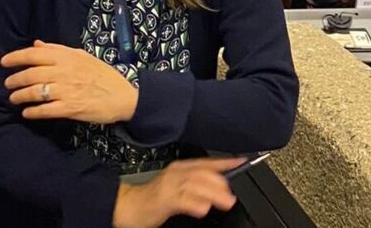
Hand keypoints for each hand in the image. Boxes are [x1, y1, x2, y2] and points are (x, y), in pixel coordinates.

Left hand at [2, 40, 137, 123]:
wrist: (123, 96)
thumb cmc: (102, 74)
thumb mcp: (81, 56)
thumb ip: (57, 50)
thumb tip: (36, 44)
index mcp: (66, 57)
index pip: (34, 55)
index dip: (15, 58)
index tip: (4, 62)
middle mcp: (64, 72)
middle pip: (31, 74)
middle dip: (15, 79)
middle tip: (8, 84)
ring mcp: (67, 91)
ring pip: (35, 92)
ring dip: (20, 96)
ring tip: (14, 98)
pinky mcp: (70, 108)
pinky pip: (46, 110)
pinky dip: (33, 112)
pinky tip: (27, 113)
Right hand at [112, 158, 243, 227]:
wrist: (129, 205)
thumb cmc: (154, 198)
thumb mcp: (178, 188)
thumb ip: (196, 186)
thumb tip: (219, 189)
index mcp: (180, 168)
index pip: (206, 163)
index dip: (225, 162)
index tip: (241, 161)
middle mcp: (175, 173)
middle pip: (202, 173)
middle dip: (220, 183)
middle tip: (232, 195)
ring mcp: (169, 185)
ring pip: (195, 185)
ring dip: (213, 194)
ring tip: (225, 202)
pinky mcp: (163, 199)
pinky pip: (182, 200)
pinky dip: (194, 204)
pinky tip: (202, 209)